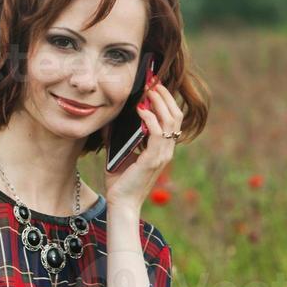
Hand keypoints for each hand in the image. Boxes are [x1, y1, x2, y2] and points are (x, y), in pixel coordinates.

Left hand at [105, 76, 184, 216]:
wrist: (121, 204)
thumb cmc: (120, 182)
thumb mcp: (120, 154)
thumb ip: (119, 137)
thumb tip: (110, 118)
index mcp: (162, 148)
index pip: (172, 119)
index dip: (166, 100)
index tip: (155, 85)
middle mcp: (167, 150)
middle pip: (176, 115)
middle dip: (165, 95)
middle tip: (153, 81)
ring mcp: (162, 155)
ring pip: (170, 120)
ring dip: (159, 102)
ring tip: (148, 90)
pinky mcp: (153, 159)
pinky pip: (158, 132)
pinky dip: (150, 118)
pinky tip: (141, 109)